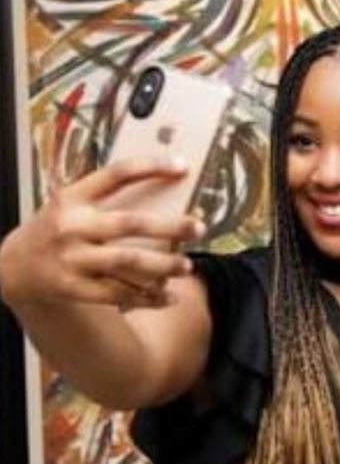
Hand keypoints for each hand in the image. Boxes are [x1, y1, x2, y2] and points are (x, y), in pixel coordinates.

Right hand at [0, 158, 203, 310]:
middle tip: (197, 228)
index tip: (182, 167)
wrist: (12, 267)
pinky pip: (118, 293)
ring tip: (187, 265)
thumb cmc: (53, 230)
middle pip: (130, 223)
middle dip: (170, 226)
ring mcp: (72, 258)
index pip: (117, 174)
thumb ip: (105, 199)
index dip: (151, 167)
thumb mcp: (70, 204)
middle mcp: (72, 226)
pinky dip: (147, 297)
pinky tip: (168, 296)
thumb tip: (163, 194)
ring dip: (163, 265)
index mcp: (73, 197)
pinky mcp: (73, 287)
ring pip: (128, 261)